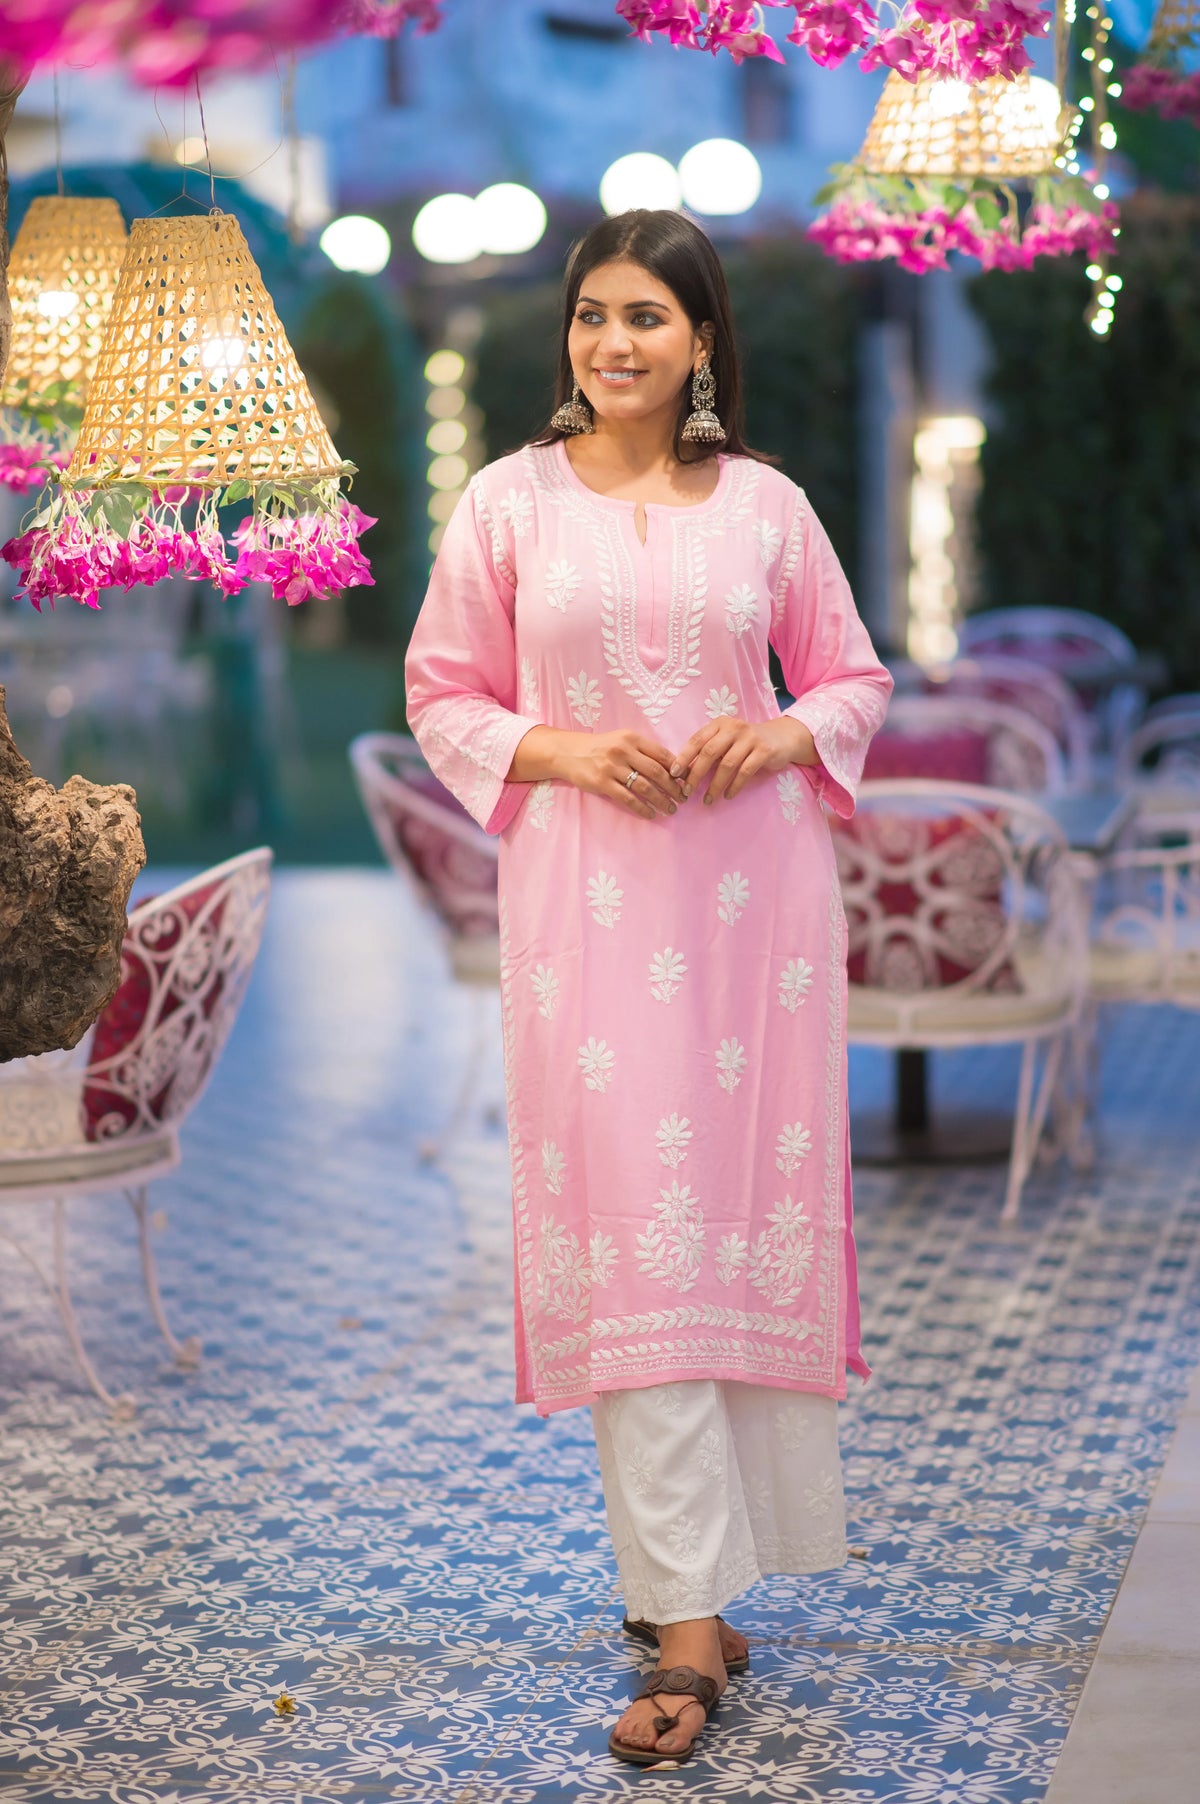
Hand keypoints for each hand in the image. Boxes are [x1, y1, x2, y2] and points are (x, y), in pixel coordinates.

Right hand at [509, 724, 685, 820]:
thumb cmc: (600, 747)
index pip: (662, 754)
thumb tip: (672, 768)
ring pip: (644, 787)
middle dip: (673, 788)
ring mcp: (611, 767)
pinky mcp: (602, 782)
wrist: (568, 752)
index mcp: (632, 738)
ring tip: (671, 809)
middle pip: (657, 772)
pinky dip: (642, 808)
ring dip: (661, 800)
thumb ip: (643, 751)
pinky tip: (651, 813)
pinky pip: (627, 798)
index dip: (677, 769)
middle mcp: (623, 750)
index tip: (687, 781)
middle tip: (683, 798)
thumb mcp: (622, 740)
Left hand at [672, 716, 817, 804]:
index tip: (673, 774)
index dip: (684, 757)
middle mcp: (734, 728)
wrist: (782, 738)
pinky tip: (728, 795)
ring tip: (708, 800)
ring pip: (727, 764)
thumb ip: (709, 751)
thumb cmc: (746, 743)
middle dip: (696, 774)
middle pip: (709, 752)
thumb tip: (684, 773)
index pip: (697, 739)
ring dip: (715, 785)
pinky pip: (745, 771)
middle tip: (687, 792)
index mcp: (720, 724)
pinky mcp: (764, 751)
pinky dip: (735, 786)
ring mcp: (750, 738)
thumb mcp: (727, 740)